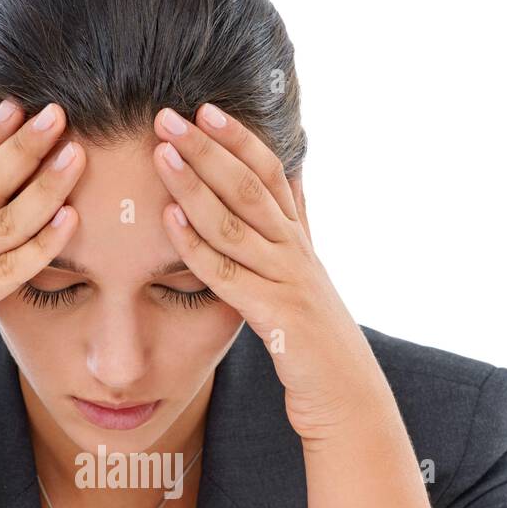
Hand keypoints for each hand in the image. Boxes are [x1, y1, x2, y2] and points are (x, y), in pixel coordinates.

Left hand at [150, 104, 372, 442]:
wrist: (346, 399)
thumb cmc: (316, 343)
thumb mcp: (305, 278)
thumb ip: (295, 228)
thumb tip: (293, 177)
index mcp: (299, 241)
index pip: (271, 173)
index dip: (239, 138)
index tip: (206, 107)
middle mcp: (296, 253)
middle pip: (250, 186)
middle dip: (207, 147)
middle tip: (167, 115)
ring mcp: (287, 282)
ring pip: (236, 222)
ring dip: (195, 184)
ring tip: (160, 153)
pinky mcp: (276, 317)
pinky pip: (227, 275)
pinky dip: (196, 245)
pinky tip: (169, 221)